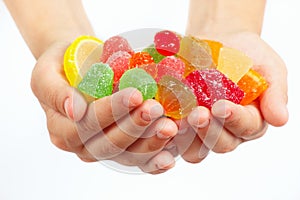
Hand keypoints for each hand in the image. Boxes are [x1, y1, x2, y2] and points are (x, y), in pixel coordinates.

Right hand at [31, 42, 178, 173]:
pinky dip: (156, 159)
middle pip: (109, 144)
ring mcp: (104, 149)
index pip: (85, 127)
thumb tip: (74, 111)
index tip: (134, 95)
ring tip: (170, 126)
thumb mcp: (46, 74)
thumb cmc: (62, 68)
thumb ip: (55, 92)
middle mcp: (82, 145)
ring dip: (150, 143)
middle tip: (156, 108)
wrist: (78, 68)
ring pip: (127, 155)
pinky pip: (139, 159)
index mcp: (61, 130)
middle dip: (134, 127)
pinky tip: (171, 152)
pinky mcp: (123, 149)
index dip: (110, 113)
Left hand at [173, 32, 288, 162]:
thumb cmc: (247, 55)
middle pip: (220, 144)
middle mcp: (227, 131)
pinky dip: (167, 132)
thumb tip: (280, 120)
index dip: (234, 119)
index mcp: (251, 121)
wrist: (220, 43)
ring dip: (186, 137)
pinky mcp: (181, 124)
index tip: (222, 105)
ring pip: (195, 148)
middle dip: (209, 130)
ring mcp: (202, 130)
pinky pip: (174, 137)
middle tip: (198, 113)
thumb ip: (275, 93)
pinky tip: (161, 118)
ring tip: (177, 120)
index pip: (246, 128)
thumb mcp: (268, 68)